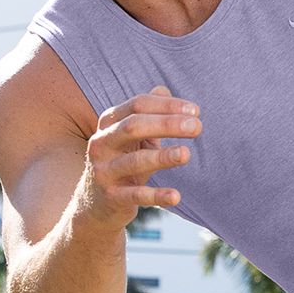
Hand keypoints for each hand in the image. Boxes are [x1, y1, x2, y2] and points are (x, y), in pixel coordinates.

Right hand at [80, 86, 202, 222]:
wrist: (96, 204)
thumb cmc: (122, 162)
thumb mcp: (133, 137)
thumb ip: (148, 114)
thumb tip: (163, 88)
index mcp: (109, 123)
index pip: (138, 105)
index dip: (167, 105)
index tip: (195, 110)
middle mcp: (102, 143)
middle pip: (134, 126)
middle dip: (166, 124)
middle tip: (197, 127)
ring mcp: (104, 170)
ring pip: (134, 160)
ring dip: (162, 156)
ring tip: (186, 154)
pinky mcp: (111, 197)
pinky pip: (136, 195)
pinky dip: (157, 196)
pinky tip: (176, 196)